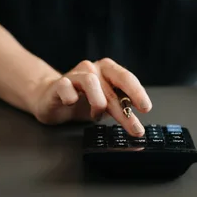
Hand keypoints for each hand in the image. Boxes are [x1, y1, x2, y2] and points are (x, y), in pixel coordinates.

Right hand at [30, 59, 151, 135]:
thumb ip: (120, 107)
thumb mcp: (106, 104)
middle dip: (125, 110)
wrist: (50, 98)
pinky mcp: (59, 83)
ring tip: (95, 115)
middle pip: (112, 86)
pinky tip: (71, 103)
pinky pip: (66, 88)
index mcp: (108, 70)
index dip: (137, 92)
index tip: (145, 108)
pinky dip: (71, 97)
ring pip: (91, 82)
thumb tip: (137, 122)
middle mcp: (93, 68)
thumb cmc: (82, 100)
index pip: (126, 78)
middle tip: (135, 128)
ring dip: (97, 103)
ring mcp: (75, 74)